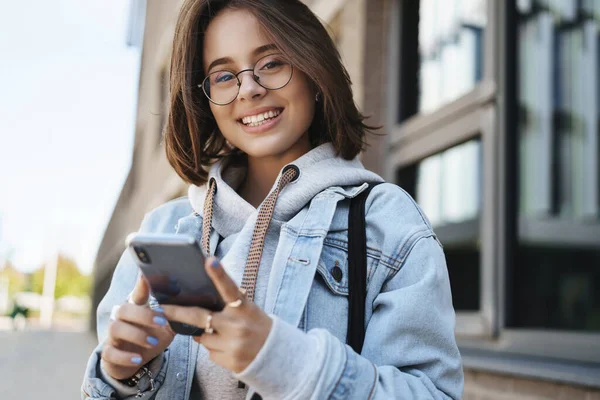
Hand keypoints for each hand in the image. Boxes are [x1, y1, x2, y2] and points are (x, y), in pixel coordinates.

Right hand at [101, 276, 175, 379]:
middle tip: (162, 322)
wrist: (133, 359)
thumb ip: (176, 314)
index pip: (138, 292)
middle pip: (125, 309)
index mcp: (136, 307)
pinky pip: (111, 353)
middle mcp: (121, 317)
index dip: (143, 284)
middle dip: (144, 314)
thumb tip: (194, 304)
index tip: (150, 277)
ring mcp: (113, 335)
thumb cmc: (152, 335)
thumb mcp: (166, 325)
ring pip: (116, 328)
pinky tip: (138, 359)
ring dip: (136, 335)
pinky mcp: (109, 353)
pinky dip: (125, 356)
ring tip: (153, 342)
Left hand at [162, 257, 272, 373]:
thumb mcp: (249, 310)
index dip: (219, 274)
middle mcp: (237, 325)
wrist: (275, 355)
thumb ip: (230, 302)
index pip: (229, 288)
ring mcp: (233, 344)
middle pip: (199, 317)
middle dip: (176, 313)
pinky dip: (214, 349)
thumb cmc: (257, 326)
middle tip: (160, 308)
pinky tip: (228, 347)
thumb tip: (204, 295)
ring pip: (202, 338)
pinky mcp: (229, 361)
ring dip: (205, 335)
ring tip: (224, 335)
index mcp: (244, 308)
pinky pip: (210, 353)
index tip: (209, 260)